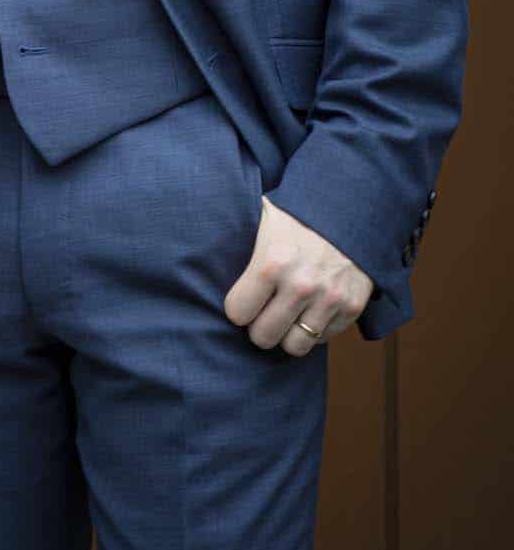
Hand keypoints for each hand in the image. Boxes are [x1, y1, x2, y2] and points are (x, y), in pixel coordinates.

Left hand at [224, 195, 372, 356]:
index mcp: (271, 262)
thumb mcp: (262, 215)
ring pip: (294, 346)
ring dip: (287, 332)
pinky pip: (323, 339)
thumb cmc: (297, 212)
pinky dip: (314, 329)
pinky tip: (309, 308)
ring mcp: (329, 298)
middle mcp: (301, 285)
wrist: (350, 202)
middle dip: (258, 326)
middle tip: (262, 312)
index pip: (237, 313)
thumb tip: (197, 246)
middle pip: (263, 337)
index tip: (243, 299)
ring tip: (286, 314)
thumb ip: (237, 238)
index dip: (237, 306)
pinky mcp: (352, 307)